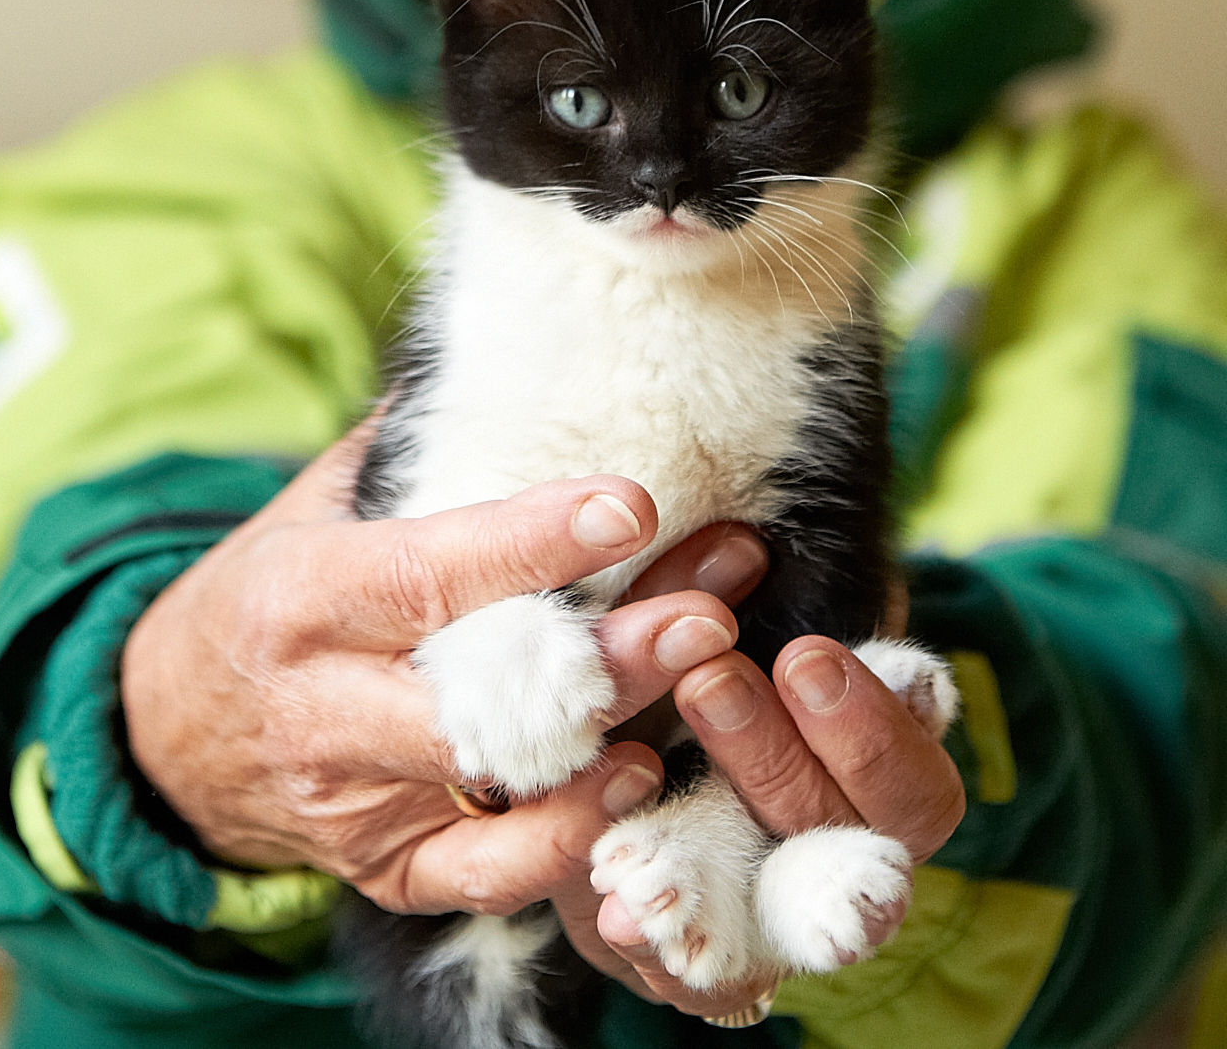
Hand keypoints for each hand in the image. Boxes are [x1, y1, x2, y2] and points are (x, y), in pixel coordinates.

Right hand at [119, 422, 762, 917]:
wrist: (173, 728)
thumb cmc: (270, 589)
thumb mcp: (317, 503)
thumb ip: (413, 446)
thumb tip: (521, 353)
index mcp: (303, 595)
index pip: (428, 571)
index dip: (533, 543)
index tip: (632, 505)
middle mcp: (322, 707)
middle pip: (480, 696)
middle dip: (605, 659)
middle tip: (709, 610)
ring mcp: (353, 801)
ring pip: (502, 782)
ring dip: (617, 732)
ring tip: (710, 674)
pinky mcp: (383, 867)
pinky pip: (488, 874)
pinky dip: (570, 837)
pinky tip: (639, 777)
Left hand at [553, 552, 965, 1016]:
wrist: (615, 705)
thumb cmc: (696, 625)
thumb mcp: (737, 596)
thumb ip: (734, 580)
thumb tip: (736, 546)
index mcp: (879, 769)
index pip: (913, 784)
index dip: (871, 729)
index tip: (805, 657)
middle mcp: (841, 856)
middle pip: (842, 846)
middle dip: (775, 761)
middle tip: (709, 680)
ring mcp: (773, 914)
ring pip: (773, 923)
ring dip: (709, 860)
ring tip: (637, 795)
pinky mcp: (697, 956)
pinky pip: (700, 982)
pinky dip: (660, 949)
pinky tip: (615, 908)